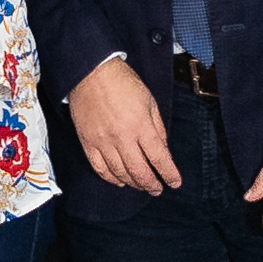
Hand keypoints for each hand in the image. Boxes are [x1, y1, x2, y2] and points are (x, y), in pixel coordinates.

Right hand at [68, 57, 181, 198]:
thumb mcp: (149, 101)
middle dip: (152, 184)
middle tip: (157, 189)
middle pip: (140, 171)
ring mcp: (103, 141)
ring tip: (141, 186)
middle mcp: (122, 137)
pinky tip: (119, 181)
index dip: (169, 174)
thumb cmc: (122, 82)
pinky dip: (110, 178)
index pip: (159, 158)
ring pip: (120, 173)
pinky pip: (100, 168)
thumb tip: (163, 149)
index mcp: (141, 125)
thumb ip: (158, 127)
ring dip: (133, 183)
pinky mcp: (88, 142)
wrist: (91, 72)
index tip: (175, 183)